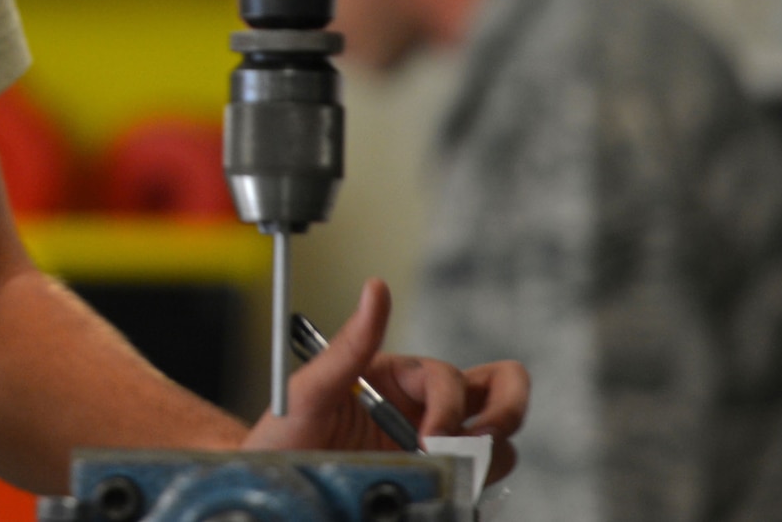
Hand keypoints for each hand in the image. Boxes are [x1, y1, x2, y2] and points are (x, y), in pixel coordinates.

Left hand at [240, 279, 528, 483]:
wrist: (276, 494)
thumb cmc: (285, 439)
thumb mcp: (307, 392)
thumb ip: (347, 346)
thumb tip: (375, 288)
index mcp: (400, 378)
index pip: (451, 379)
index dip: (448, 408)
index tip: (428, 441)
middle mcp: (425, 407)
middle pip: (500, 390)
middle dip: (505, 413)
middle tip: (479, 446)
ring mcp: (436, 448)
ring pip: (498, 440)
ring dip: (491, 457)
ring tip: (456, 476)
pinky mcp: (438, 483)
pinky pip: (481, 480)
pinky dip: (479, 485)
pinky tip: (447, 491)